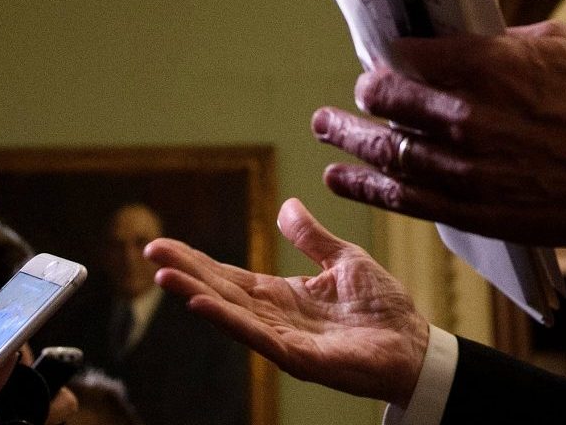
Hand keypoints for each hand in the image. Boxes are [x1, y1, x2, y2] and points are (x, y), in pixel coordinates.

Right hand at [149, 198, 428, 406]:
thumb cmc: (384, 309)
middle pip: (221, 291)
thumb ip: (312, 237)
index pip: (229, 275)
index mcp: (282, 295)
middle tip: (149, 251)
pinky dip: (229, 321)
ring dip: (197, 294)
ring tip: (164, 276)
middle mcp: (275, 318)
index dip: (197, 260)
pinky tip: (203, 305)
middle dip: (185, 272)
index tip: (163, 244)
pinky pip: (259, 337)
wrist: (416, 346)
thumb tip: (285, 206)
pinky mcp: (300, 359)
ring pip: (232, 313)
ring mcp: (284, 340)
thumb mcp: (344, 260)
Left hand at [315, 22, 565, 245]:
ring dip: (350, 140)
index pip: (412, 55)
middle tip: (350, 95)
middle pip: (391, 104)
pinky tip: (341, 177)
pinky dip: (368, 187)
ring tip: (325, 128)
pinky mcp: (475, 210)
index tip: (385, 57)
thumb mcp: (558, 45)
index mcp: (491, 66)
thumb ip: (500, 41)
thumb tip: (460, 41)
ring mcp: (469, 168)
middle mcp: (470, 117)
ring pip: (390, 153)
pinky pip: (407, 199)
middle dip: (364, 97)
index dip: (391, 55)